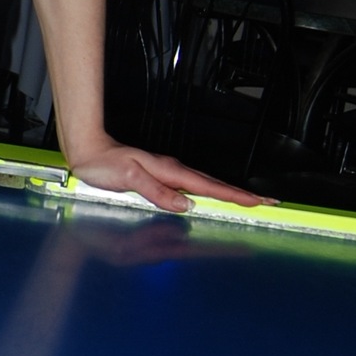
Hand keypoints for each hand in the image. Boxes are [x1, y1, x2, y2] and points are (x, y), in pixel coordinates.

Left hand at [63, 134, 266, 213]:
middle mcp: (173, 172)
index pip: (210, 186)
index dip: (234, 196)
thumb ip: (157, 191)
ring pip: (206, 186)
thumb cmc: (104, 164)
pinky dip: (209, 193)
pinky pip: (192, 187)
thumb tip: (185, 204)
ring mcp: (168, 174)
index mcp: (170, 171)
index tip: (258, 202)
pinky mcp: (161, 178)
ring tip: (248, 202)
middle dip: (241, 195)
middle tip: (266, 203)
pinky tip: (212, 199)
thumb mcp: (129, 177)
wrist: (88, 151)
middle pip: (215, 185)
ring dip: (228, 194)